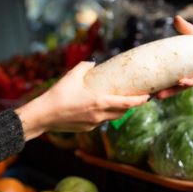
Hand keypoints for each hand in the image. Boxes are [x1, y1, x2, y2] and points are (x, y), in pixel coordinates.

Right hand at [15, 61, 149, 139]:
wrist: (44, 115)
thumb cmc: (58, 95)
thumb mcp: (71, 76)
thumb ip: (84, 67)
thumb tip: (92, 63)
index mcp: (99, 102)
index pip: (127, 103)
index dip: (140, 101)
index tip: (148, 97)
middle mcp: (99, 115)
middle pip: (122, 112)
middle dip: (130, 106)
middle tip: (135, 98)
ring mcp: (93, 124)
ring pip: (111, 118)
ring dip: (116, 111)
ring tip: (117, 102)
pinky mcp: (86, 128)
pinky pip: (99, 121)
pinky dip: (102, 115)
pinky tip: (95, 108)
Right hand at [155, 16, 192, 98]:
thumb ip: (187, 29)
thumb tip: (176, 18)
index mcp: (186, 62)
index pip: (169, 69)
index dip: (158, 73)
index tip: (144, 76)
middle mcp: (191, 71)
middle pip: (173, 82)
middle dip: (161, 88)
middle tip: (147, 93)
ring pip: (183, 86)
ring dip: (172, 90)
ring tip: (159, 94)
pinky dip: (189, 82)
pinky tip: (181, 82)